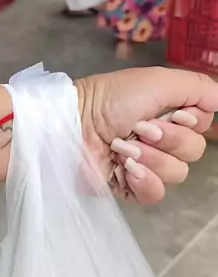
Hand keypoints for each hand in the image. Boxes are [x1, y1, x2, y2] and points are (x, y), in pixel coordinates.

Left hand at [76, 67, 216, 204]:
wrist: (72, 126)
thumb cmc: (111, 99)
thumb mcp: (159, 81)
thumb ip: (198, 88)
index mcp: (170, 114)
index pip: (203, 125)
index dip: (190, 122)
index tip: (171, 113)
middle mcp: (161, 140)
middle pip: (194, 151)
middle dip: (169, 139)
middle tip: (140, 128)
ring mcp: (146, 166)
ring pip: (177, 174)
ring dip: (152, 158)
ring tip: (124, 147)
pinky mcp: (129, 187)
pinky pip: (156, 194)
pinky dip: (144, 180)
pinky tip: (125, 168)